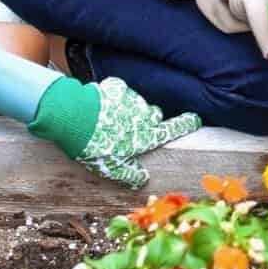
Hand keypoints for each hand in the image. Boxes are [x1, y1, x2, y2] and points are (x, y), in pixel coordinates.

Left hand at [77, 80, 201, 188]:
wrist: (72, 116)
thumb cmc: (93, 145)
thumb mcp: (110, 168)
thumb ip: (129, 174)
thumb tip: (143, 180)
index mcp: (146, 136)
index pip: (172, 129)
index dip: (185, 124)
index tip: (194, 120)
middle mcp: (144, 116)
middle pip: (155, 115)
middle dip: (149, 121)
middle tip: (133, 130)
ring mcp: (131, 100)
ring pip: (139, 104)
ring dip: (131, 110)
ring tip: (111, 120)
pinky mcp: (117, 88)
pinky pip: (122, 92)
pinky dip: (116, 98)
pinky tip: (103, 106)